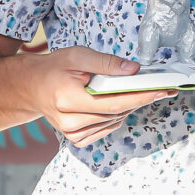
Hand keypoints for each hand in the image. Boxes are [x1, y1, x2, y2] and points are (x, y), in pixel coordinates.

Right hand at [29, 46, 174, 146]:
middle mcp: (70, 122)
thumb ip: (107, 63)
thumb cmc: (54, 69)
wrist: (32, 87)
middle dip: (139, 98)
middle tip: (156, 85)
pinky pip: (107, 127)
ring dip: (128, 105)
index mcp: (68, 99)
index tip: (162, 90)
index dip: (140, 96)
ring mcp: (73, 133)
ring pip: (115, 120)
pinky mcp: (77, 139)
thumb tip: (134, 70)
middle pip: (117, 112)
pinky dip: (116, 114)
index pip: (114, 102)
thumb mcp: (78, 55)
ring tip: (131, 90)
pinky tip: (112, 102)